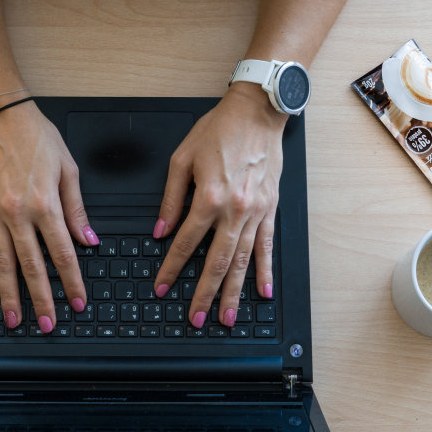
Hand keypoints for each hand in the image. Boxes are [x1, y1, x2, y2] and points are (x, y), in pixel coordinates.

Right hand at [0, 101, 91, 332]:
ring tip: (14, 319)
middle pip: (31, 265)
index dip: (71, 281)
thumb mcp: (68, 168)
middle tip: (47, 324)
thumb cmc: (35, 136)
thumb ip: (77, 209)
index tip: (78, 301)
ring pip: (3, 263)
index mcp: (44, 203)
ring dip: (9, 295)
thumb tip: (88, 239)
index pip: (61, 252)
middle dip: (41, 299)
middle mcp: (17, 212)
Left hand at [153, 84, 284, 326]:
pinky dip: (264, 271)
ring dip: (233, 292)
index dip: (171, 268)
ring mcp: (256, 212)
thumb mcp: (182, 159)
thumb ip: (170, 199)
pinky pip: (266, 246)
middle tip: (195, 318)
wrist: (257, 113)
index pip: (186, 242)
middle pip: (216, 261)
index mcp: (209, 197)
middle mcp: (235, 209)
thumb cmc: (219, 130)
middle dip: (203, 293)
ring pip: (243, 261)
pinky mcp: (270, 209)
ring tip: (226, 317)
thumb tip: (161, 231)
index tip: (161, 287)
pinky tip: (261, 292)